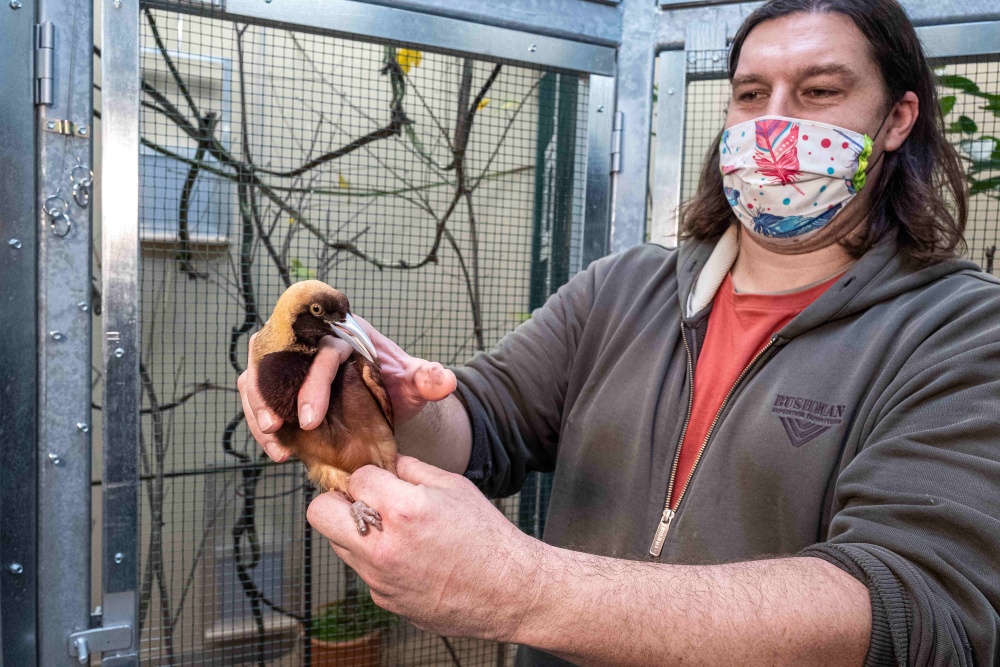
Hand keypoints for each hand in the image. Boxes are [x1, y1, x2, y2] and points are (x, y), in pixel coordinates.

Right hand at [237, 315, 456, 461]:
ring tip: (272, 439)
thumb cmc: (397, 385)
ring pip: (259, 374)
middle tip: (275, 426)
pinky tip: (277, 448)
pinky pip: (259, 395)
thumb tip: (444, 380)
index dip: (312, 384)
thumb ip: (428, 378)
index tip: (311, 420)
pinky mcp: (281, 385)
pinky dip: (260, 420)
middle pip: (277, 355)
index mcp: (344, 332)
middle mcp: (312, 340)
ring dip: (257, 407)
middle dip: (269, 392)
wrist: (386, 401)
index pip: (320, 351)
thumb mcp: (415, 381)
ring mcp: (292, 362)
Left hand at [307, 456, 543, 640]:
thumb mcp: (454, 487)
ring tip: (392, 529)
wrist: (508, 591)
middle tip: (363, 500)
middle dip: (338, 500)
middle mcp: (383, 546)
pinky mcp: (383, 599)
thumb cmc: (487, 537)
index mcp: (403, 509)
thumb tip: (386, 463)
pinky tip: (409, 557)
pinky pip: (363, 570)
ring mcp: (379, 578)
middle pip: (320, 513)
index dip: (370, 474)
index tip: (382, 480)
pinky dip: (376, 559)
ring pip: (337, 543)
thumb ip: (412, 470)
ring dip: (355, 530)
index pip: (355, 478)